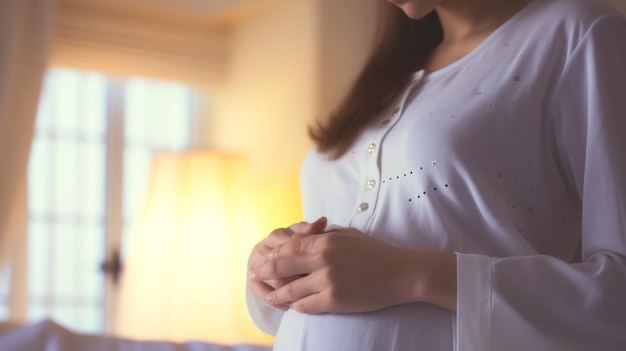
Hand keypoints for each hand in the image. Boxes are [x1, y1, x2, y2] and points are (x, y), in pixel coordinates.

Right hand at [247, 217, 326, 310]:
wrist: (276, 266)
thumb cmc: (297, 251)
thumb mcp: (304, 240)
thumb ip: (312, 232)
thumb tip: (322, 221)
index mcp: (277, 235)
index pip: (289, 241)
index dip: (304, 252)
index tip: (320, 262)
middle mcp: (263, 246)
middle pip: (278, 260)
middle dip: (296, 274)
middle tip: (313, 284)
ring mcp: (255, 262)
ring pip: (270, 277)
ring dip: (287, 289)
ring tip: (303, 298)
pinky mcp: (251, 279)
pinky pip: (260, 291)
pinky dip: (274, 301)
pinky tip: (288, 307)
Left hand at [249, 227, 457, 313]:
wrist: (402, 273)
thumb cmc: (376, 253)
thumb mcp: (348, 235)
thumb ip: (324, 236)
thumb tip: (303, 235)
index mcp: (324, 241)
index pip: (288, 247)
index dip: (273, 254)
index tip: (264, 259)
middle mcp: (322, 259)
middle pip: (282, 266)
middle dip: (265, 272)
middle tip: (254, 276)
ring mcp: (327, 280)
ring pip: (290, 290)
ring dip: (276, 294)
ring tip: (268, 296)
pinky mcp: (335, 300)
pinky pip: (306, 306)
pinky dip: (296, 307)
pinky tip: (293, 307)